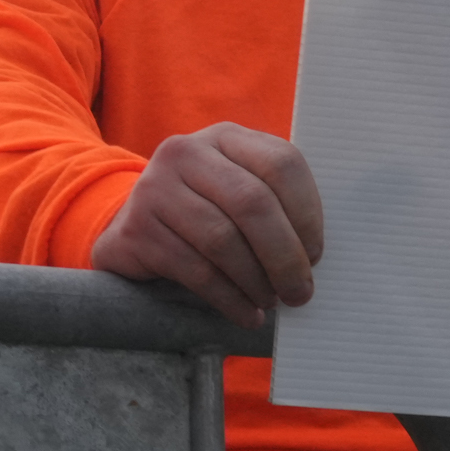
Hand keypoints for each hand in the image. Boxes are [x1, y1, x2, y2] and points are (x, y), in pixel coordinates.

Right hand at [91, 122, 322, 329]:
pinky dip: (229, 299)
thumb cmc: (206, 214)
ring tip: (270, 301)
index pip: (281, 163)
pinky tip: (245, 313)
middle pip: (251, 202)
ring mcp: (154, 188)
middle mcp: (185, 152)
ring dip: (256, 281)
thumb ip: (276, 205)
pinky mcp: (137, 229)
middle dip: (284, 255)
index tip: (315, 255)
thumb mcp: (238, 191)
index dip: (307, 214)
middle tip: (299, 291)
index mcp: (225, 137)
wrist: (134, 227)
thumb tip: (313, 256)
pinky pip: (195, 270)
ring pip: (222, 239)